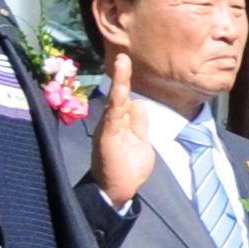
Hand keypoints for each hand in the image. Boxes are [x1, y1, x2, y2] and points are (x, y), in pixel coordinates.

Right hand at [89, 50, 152, 205]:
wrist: (119, 192)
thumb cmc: (129, 168)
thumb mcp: (142, 141)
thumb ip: (140, 122)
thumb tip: (138, 102)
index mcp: (120, 124)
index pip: (124, 98)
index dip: (125, 81)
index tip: (126, 61)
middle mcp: (111, 124)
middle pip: (117, 96)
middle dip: (121, 75)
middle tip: (123, 56)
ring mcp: (108, 130)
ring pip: (114, 103)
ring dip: (119, 83)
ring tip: (122, 64)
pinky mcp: (106, 139)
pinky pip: (112, 118)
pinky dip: (117, 104)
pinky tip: (121, 90)